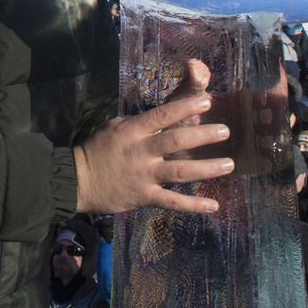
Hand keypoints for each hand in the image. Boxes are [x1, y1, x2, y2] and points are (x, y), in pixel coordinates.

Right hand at [73, 59, 232, 214]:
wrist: (78, 180)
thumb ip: (138, 123)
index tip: (207, 102)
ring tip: (229, 164)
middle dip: (203, 136)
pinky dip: (194, 205)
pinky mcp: (145, 196)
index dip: (186, 107)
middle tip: (225, 131)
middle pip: (176, 142)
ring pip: (180, 172)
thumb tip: (162, 117)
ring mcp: (144, 176)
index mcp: (133, 131)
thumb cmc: (97, 149)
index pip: (162, 115)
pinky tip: (213, 205)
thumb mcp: (114, 126)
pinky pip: (172, 202)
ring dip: (207, 168)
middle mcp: (142, 152)